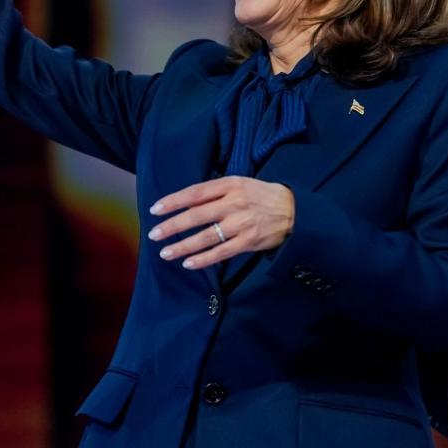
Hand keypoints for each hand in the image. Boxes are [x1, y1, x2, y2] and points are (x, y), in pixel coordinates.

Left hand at [147, 177, 294, 269]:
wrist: (293, 209)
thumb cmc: (260, 195)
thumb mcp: (240, 183)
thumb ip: (215, 192)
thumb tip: (185, 204)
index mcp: (230, 185)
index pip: (195, 193)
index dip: (173, 201)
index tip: (155, 209)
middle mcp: (234, 203)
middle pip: (196, 216)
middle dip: (172, 226)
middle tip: (154, 234)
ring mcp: (241, 224)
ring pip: (205, 237)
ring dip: (183, 246)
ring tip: (165, 252)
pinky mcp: (248, 242)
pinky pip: (221, 253)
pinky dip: (203, 259)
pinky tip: (188, 263)